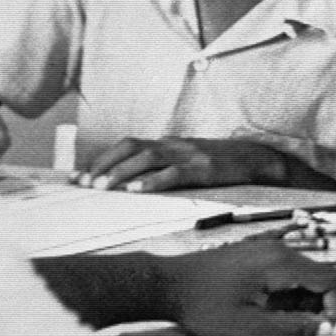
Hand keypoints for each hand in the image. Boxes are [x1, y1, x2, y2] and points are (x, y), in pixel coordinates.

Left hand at [77, 137, 282, 191]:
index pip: (127, 145)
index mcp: (167, 143)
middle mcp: (174, 144)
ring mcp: (189, 154)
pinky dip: (153, 182)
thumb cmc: (217, 165)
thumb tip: (126, 184)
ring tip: (103, 188)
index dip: (101, 159)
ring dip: (121, 173)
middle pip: (131, 147)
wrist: (255, 159)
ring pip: (147, 158)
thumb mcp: (185, 160)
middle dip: (105, 165)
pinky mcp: (205, 168)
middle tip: (86, 185)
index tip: (79, 177)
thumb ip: (161, 167)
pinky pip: (174, 173)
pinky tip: (137, 191)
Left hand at [156, 238, 335, 335]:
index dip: (335, 306)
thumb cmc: (203, 306)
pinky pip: (286, 269)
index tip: (321, 327)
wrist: (167, 284)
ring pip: (304, 272)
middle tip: (296, 328)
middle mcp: (278, 250)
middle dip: (318, 304)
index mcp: (280, 264)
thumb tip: (322, 330)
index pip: (331, 279)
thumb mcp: (248, 327)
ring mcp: (267, 248)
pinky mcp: (256, 252)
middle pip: (320, 274)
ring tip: (276, 319)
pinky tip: (264, 306)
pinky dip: (287, 289)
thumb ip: (290, 329)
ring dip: (301, 298)